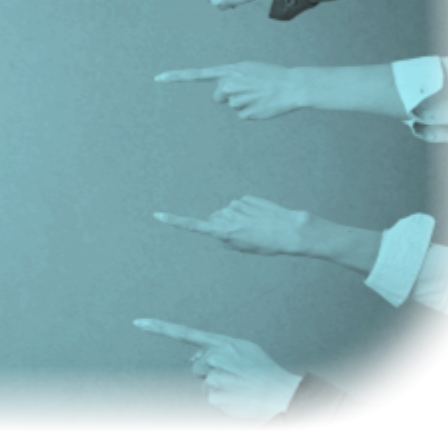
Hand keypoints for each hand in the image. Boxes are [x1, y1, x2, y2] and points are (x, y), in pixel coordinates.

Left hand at [133, 319, 301, 421]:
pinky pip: (210, 399)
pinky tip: (237, 398)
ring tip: (237, 387)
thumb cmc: (263, 371)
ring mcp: (213, 378)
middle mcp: (214, 358)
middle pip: (196, 366)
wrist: (281, 394)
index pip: (184, 333)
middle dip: (209, 371)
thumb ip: (218, 348)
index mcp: (222, 343)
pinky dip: (221, 401)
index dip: (159, 328)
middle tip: (233, 377)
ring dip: (216, 387)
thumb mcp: (243, 349)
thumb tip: (194, 357)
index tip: (138, 322)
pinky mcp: (214, 397)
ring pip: (203, 384)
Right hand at [154, 196, 325, 256]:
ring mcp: (236, 205)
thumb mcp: (246, 249)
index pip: (193, 225)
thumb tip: (221, 236)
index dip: (174, 221)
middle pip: (215, 219)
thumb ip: (229, 242)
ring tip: (256, 226)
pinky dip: (247, 211)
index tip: (157, 215)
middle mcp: (226, 217)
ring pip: (229, 212)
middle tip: (243, 235)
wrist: (290, 230)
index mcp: (223, 231)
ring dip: (238, 218)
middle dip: (223, 225)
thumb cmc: (268, 244)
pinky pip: (241, 205)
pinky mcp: (246, 198)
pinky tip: (260, 217)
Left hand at [155, 62, 307, 119]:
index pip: (196, 74)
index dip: (176, 77)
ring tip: (259, 95)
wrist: (293, 85)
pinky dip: (251, 112)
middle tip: (249, 89)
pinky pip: (242, 115)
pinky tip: (262, 104)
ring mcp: (236, 100)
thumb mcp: (248, 69)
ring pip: (231, 106)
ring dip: (243, 102)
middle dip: (229, 95)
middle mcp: (229, 84)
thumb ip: (230, 77)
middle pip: (218, 96)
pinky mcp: (245, 114)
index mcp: (229, 71)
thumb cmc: (271, 76)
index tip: (158, 78)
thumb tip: (221, 95)